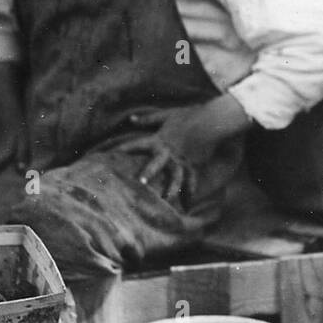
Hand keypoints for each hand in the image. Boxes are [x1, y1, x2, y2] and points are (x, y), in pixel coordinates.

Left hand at [132, 96, 251, 203]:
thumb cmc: (188, 115)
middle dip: (149, 173)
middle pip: (156, 164)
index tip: (112, 155)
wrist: (211, 121)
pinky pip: (191, 181)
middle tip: (141, 183)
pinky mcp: (193, 166)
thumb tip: (130, 119)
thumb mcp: (166, 115)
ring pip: (175, 177)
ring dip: (171, 190)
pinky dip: (190, 194)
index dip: (125, 149)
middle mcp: (169, 152)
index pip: (137, 144)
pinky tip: (187, 207)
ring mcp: (182, 161)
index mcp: (159, 140)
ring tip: (166, 203)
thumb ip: (148, 119)